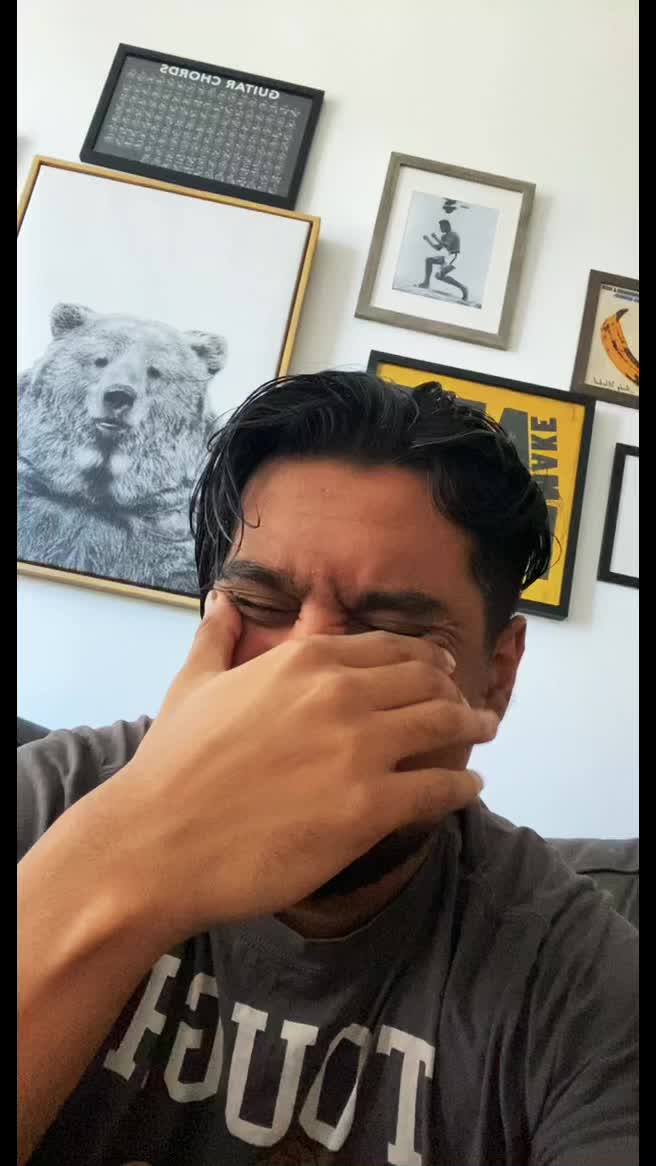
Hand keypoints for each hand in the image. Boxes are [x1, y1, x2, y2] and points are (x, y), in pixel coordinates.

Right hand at [113, 593, 496, 939]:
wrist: (158, 840)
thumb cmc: (172, 763)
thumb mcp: (194, 684)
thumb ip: (217, 637)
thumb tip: (223, 600)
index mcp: (304, 660)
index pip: (387, 647)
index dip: (423, 655)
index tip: (441, 665)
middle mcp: (341, 693)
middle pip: (425, 679)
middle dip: (455, 689)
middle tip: (469, 703)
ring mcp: (359, 750)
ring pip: (442, 723)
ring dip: (471, 725)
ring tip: (483, 731)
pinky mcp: (369, 808)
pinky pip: (439, 788)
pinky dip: (462, 786)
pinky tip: (470, 787)